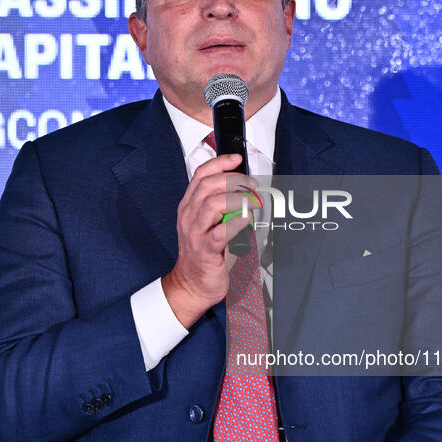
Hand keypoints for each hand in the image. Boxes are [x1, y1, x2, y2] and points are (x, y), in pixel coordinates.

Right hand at [162, 154, 258, 327]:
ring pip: (213, 203)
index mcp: (189, 206)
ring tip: (251, 202)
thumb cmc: (204, 253)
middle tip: (251, 185)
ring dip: (237, 199)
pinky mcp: (205, 249)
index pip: (201, 175)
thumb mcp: (208, 224)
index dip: (220, 162)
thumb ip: (222, 206)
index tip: (236, 158)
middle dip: (234, 179)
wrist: (192, 283)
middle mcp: (189, 216)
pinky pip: (221, 231)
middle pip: (208, 185)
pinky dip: (237, 223)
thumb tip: (245, 190)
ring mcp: (195, 232)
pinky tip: (246, 221)